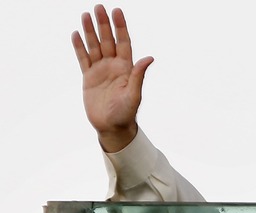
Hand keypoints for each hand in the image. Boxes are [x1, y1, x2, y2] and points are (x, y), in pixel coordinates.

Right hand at [71, 5, 152, 151]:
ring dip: (90, 31)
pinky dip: (79, 47)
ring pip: (94, 46)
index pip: (123, 42)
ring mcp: (100, 70)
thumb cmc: (126, 113)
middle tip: (98, 7)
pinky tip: (76, 34)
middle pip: (107, 40)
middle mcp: (113, 66)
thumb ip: (138, 75)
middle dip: (103, 24)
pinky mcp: (89, 77)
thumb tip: (149, 58)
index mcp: (126, 68)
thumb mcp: (134, 94)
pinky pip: (83, 59)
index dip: (120, 27)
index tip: (117, 11)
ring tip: (85, 15)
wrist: (112, 127)